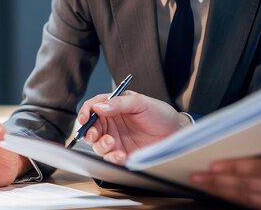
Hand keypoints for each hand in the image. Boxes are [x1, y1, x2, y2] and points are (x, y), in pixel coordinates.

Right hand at [77, 90, 191, 163]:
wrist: (176, 132)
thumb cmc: (160, 114)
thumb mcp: (140, 102)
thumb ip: (119, 103)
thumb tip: (99, 107)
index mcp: (114, 107)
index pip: (93, 107)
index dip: (86, 112)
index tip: (84, 118)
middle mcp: (112, 123)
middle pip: (90, 128)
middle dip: (88, 132)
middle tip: (94, 134)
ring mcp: (116, 139)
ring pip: (97, 144)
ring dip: (100, 145)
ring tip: (111, 142)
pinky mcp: (122, 154)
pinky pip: (110, 158)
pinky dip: (112, 158)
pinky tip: (120, 155)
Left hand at [189, 149, 260, 209]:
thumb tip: (256, 141)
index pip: (256, 169)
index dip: (232, 167)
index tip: (211, 164)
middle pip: (247, 187)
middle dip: (218, 182)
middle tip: (195, 176)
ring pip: (249, 200)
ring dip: (224, 193)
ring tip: (205, 185)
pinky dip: (241, 203)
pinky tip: (228, 197)